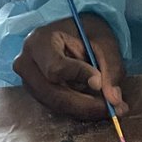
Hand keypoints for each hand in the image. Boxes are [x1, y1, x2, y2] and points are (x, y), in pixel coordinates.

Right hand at [12, 14, 126, 121]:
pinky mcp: (35, 94)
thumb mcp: (104, 41)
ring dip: (85, 109)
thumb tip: (114, 101)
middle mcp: (26, 65)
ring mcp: (28, 82)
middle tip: (115, 108)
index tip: (101, 82)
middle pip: (55, 95)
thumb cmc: (85, 31)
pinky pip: (57, 108)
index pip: (55, 68)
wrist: (69, 32)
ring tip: (110, 106)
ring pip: (57, 106)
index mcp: (38, 43)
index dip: (79, 77)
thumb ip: (111, 68)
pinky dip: (79, 109)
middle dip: (86, 105)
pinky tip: (96, 104)